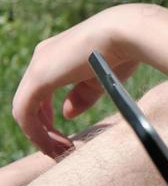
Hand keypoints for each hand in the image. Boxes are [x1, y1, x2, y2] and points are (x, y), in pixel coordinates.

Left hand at [11, 7, 142, 156]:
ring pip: (24, 109)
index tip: (63, 138)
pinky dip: (35, 132)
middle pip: (29, 102)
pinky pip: (25, 112)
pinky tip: (52, 144)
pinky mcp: (38, 77)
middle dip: (41, 130)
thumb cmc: (121, 52)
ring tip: (58, 151)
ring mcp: (37, 66)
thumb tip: (65, 114)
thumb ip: (81, 96)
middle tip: (58, 150)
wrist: (126, 33)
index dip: (47, 118)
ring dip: (38, 135)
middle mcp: (41, 58)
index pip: (40, 93)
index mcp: (55, 56)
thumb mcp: (99, 80)